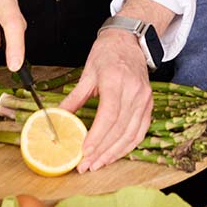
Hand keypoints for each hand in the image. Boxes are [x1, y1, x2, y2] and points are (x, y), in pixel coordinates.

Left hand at [59, 29, 152, 171]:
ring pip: (131, 134)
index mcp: (115, 79)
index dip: (97, 136)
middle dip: (101, 151)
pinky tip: (115, 154)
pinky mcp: (149, 104)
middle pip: (119, 128)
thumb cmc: (107, 53)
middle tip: (85, 165)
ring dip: (114, 153)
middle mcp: (134, 90)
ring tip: (97, 164)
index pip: (109, 114)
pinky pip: (140, 131)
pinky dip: (128, 146)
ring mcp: (144, 98)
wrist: (129, 40)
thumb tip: (57, 117)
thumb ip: (73, 98)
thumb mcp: (87, 72)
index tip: (84, 151)